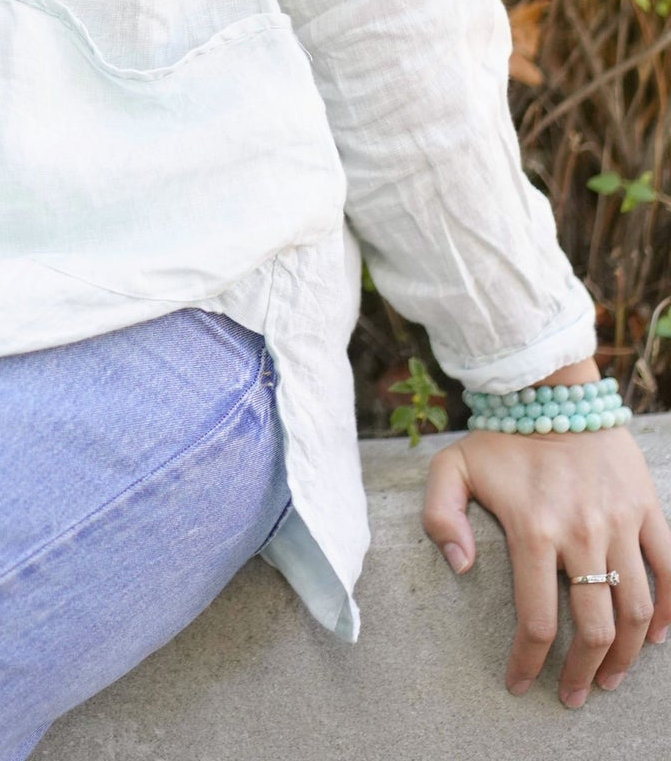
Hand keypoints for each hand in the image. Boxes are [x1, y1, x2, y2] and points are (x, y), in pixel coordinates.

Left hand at [423, 417, 670, 706]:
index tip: (520, 685)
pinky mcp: (647, 508)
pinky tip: (655, 638)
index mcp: (532, 531)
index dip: (529, 663)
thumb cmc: (498, 437)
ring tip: (612, 679)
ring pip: (636, 609)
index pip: (537, 621)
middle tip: (572, 696)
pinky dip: (670, 611)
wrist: (551, 390)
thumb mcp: (450, 467)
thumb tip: (458, 567)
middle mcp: (581, 533)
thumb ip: (439, 516)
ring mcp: (619, 522)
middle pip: (595, 628)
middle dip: (584, 674)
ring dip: (628, 655)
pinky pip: (670, 570)